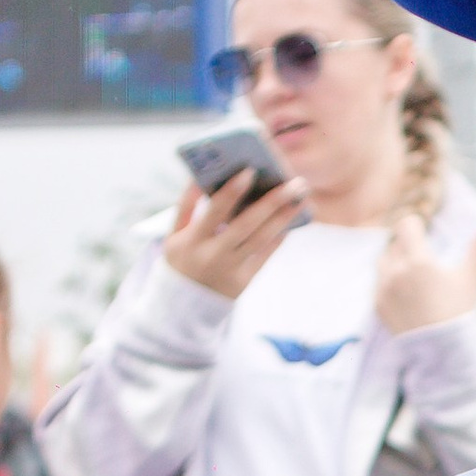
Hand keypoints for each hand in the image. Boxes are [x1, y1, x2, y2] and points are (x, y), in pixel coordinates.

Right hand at [160, 172, 308, 301]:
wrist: (184, 306)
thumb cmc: (181, 258)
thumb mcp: (174, 234)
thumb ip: (187, 204)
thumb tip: (202, 174)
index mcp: (193, 240)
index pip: (215, 211)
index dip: (232, 191)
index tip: (250, 170)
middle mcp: (213, 255)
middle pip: (247, 225)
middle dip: (273, 202)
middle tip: (295, 183)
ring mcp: (231, 269)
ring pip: (262, 240)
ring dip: (284, 217)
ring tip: (300, 198)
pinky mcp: (245, 281)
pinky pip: (266, 254)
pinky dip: (279, 235)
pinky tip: (291, 218)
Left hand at [376, 216, 475, 333]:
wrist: (444, 350)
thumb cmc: (460, 311)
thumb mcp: (470, 276)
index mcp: (419, 261)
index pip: (406, 224)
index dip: (415, 227)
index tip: (423, 235)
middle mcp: (397, 272)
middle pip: (395, 244)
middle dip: (408, 249)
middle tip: (424, 266)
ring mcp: (384, 289)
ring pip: (383, 261)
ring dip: (395, 264)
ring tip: (413, 280)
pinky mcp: (377, 304)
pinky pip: (378, 283)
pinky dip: (389, 284)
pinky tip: (407, 297)